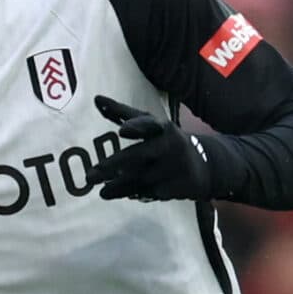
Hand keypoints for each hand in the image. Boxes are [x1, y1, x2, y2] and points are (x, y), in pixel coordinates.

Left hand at [86, 95, 222, 201]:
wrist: (202, 166)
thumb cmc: (165, 141)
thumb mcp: (150, 124)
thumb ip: (122, 113)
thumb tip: (96, 99)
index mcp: (162, 127)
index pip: (149, 125)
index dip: (136, 126)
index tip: (122, 130)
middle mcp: (169, 145)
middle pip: (139, 155)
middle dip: (114, 165)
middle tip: (90, 176)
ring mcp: (173, 168)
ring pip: (140, 178)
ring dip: (117, 186)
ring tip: (100, 192)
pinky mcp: (175, 187)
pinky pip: (147, 192)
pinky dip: (130, 194)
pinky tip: (115, 194)